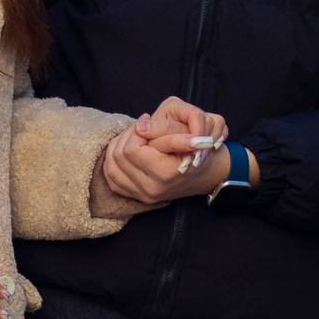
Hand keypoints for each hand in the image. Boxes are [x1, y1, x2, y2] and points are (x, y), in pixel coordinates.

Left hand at [93, 96, 227, 213]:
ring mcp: (144, 196)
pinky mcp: (138, 197)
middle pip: (118, 156)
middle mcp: (153, 189)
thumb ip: (163, 126)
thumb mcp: (187, 127)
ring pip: (111, 167)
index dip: (137, 130)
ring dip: (119, 147)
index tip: (149, 121)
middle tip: (142, 128)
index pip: (131, 149)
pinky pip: (112, 179)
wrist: (207, 173)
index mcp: (166, 173)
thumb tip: (140, 127)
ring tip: (135, 138)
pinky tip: (126, 153)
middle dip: (127, 136)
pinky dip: (115, 162)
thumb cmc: (199, 145)